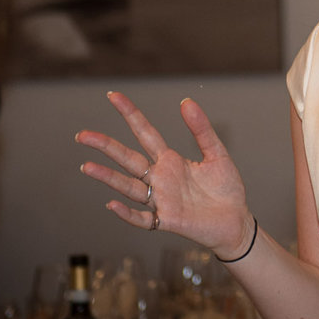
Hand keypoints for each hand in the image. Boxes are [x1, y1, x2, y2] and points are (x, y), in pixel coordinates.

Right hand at [75, 93, 252, 254]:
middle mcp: (160, 178)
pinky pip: (143, 219)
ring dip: (108, 178)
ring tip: (87, 167)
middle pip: (127, 159)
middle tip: (82, 135)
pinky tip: (112, 204)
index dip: (130, 114)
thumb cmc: (226, 190)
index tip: (113, 96)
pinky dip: (127, 213)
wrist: (236, 222)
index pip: (144, 133)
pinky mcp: (167, 220)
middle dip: (105, 146)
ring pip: (129, 187)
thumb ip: (201, 130)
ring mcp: (160, 200)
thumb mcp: (217, 155)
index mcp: (169, 160)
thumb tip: (186, 101)